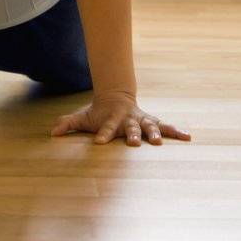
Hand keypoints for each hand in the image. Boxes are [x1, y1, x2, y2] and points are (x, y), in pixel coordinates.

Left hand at [50, 92, 191, 145]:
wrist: (117, 97)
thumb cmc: (99, 113)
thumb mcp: (83, 117)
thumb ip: (69, 123)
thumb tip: (52, 132)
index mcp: (112, 119)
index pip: (105, 127)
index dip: (102, 134)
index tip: (98, 143)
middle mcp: (128, 120)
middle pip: (131, 127)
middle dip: (133, 135)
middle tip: (134, 143)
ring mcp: (141, 120)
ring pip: (150, 126)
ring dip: (154, 134)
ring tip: (160, 142)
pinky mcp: (152, 122)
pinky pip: (166, 127)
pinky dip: (176, 131)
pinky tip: (188, 136)